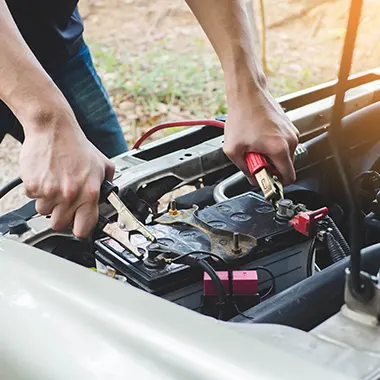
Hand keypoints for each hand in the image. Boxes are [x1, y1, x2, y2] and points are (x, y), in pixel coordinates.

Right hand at [19, 109, 114, 237]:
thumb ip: (108, 183)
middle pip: (60, 225)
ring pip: (44, 212)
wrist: (54, 129)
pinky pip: (33, 199)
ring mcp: (50, 192)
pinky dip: (37, 191)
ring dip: (49, 203)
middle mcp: (70, 195)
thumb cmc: (78, 146)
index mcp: (90, 193)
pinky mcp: (33, 186)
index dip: (81, 229)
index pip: (83, 229)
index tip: (79, 225)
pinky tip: (46, 177)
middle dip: (62, 216)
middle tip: (64, 202)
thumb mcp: (102, 164)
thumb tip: (112, 197)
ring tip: (55, 184)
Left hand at [223, 88, 298, 184]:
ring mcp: (291, 132)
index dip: (275, 183)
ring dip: (270, 156)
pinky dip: (272, 145)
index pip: (288, 178)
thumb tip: (252, 178)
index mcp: (280, 149)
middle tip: (254, 158)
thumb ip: (244, 169)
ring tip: (255, 146)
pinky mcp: (289, 126)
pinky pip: (283, 144)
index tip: (265, 179)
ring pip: (284, 155)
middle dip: (270, 167)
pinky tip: (259, 138)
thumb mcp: (233, 149)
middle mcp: (290, 140)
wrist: (247, 93)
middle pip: (286, 167)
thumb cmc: (241, 116)